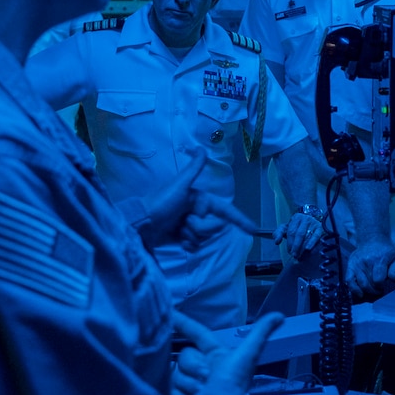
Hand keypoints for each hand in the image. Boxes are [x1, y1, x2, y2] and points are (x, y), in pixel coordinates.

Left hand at [138, 150, 258, 247]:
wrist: (141, 223)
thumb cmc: (161, 202)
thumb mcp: (180, 184)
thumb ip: (194, 169)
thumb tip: (201, 148)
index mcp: (200, 200)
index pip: (225, 210)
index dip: (239, 219)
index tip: (253, 230)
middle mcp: (197, 213)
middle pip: (213, 227)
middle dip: (200, 226)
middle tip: (184, 221)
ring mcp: (190, 227)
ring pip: (204, 237)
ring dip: (191, 235)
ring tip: (177, 230)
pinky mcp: (182, 240)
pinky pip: (195, 246)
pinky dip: (187, 245)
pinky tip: (178, 240)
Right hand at [172, 310, 284, 394]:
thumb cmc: (234, 384)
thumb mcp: (248, 354)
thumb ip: (261, 332)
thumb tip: (280, 316)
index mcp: (216, 356)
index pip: (197, 333)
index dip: (184, 323)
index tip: (170, 312)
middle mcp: (202, 369)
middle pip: (185, 357)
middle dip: (195, 367)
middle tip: (206, 378)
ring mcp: (189, 384)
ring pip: (177, 374)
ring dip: (189, 384)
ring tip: (203, 393)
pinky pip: (171, 390)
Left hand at [272, 211, 325, 260]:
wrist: (310, 224)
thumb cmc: (296, 228)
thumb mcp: (286, 229)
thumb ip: (278, 234)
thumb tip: (277, 241)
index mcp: (296, 217)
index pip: (291, 231)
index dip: (290, 242)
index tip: (289, 251)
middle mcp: (306, 218)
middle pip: (300, 234)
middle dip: (296, 246)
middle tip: (294, 255)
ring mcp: (314, 223)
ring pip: (308, 236)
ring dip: (303, 247)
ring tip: (300, 255)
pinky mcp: (320, 228)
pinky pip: (316, 237)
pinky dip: (312, 244)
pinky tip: (309, 251)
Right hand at [345, 239, 394, 300]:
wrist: (372, 239)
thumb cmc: (385, 251)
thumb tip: (393, 279)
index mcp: (379, 259)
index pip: (378, 280)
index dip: (382, 286)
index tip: (385, 286)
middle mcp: (366, 261)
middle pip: (370, 283)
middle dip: (376, 290)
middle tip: (379, 289)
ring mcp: (357, 263)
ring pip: (361, 284)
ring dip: (367, 290)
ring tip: (372, 290)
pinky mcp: (350, 265)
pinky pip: (349, 280)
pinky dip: (354, 289)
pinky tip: (360, 293)